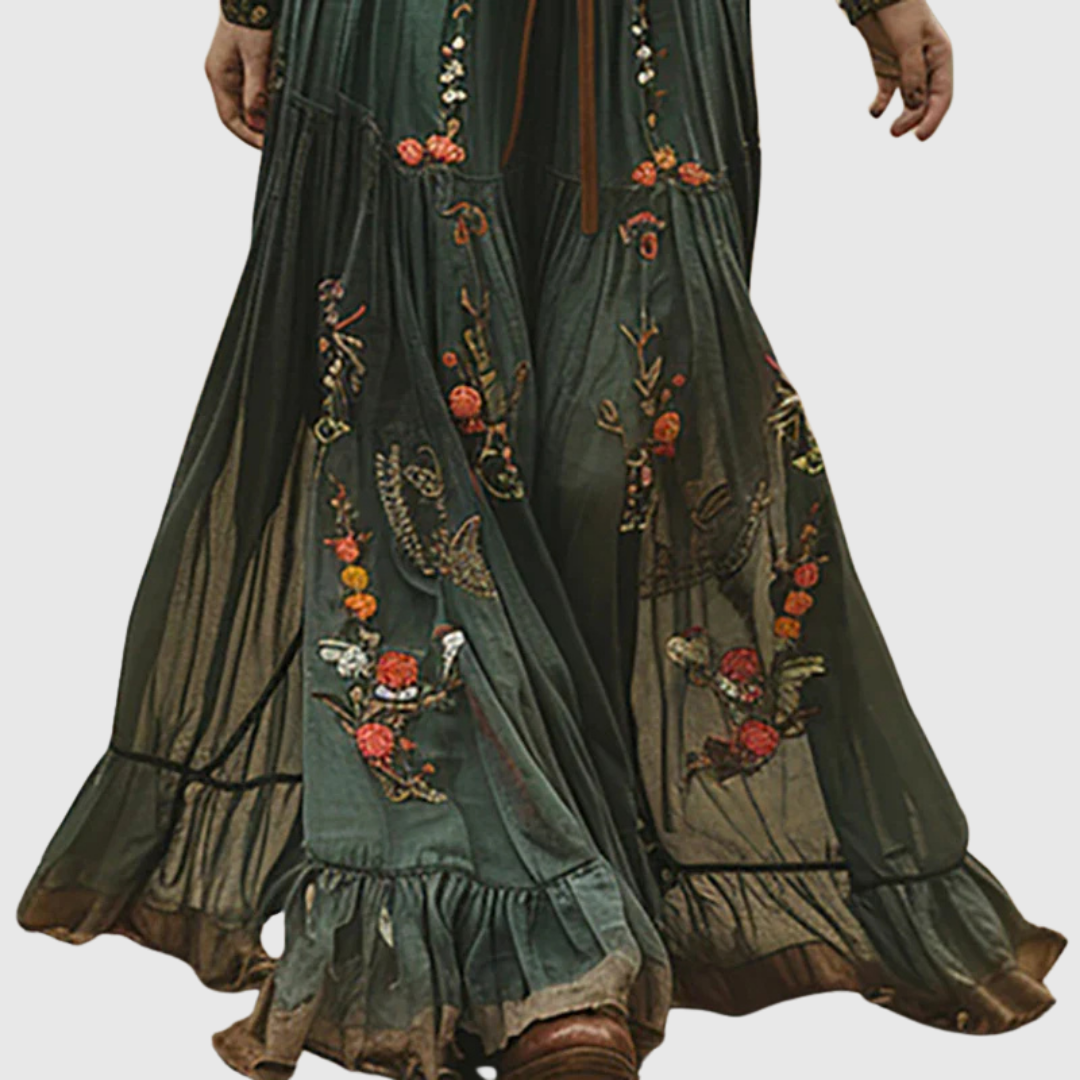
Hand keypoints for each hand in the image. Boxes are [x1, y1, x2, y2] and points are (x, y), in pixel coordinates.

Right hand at [205, 15, 272, 147]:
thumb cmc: (251, 18)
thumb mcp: (257, 58)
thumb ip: (256, 91)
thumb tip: (257, 121)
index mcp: (219, 76)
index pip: (230, 119)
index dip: (249, 136)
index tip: (267, 146)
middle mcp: (222, 76)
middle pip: (238, 115)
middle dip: (258, 128)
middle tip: (278, 137)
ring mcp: (231, 70)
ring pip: (247, 104)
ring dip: (263, 114)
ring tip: (281, 120)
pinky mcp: (242, 64)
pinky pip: (253, 90)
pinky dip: (265, 99)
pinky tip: (277, 100)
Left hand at [855, 0, 952, 139]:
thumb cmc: (900, 11)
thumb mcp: (908, 42)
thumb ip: (912, 73)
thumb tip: (915, 105)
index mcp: (940, 56)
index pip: (942, 95)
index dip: (933, 118)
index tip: (921, 137)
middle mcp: (926, 66)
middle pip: (925, 102)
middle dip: (914, 120)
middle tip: (895, 132)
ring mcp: (906, 69)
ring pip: (909, 101)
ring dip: (902, 117)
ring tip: (891, 130)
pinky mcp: (887, 70)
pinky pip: (887, 93)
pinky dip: (881, 104)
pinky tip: (874, 111)